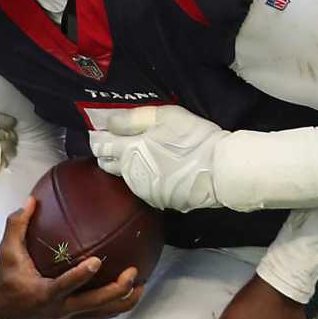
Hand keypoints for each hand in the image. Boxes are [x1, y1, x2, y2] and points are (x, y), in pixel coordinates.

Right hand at [0, 198, 143, 318]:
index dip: (80, 276)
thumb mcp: (7, 252)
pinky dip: (120, 304)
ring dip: (125, 300)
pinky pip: (102, 313)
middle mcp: (60, 308)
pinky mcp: (77, 317)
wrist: (4, 309)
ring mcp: (71, 315)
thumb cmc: (8, 278)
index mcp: (43, 293)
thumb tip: (31, 200)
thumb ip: (17, 225)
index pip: (64, 286)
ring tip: (142, 284)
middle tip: (132, 272)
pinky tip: (134, 290)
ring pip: (103, 312)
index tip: (97, 261)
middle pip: (94, 303)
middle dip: (116, 290)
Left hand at [88, 104, 225, 211]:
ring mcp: (143, 190)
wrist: (220, 171)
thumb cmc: (193, 138)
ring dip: (127, 168)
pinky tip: (159, 173)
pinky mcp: (158, 202)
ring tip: (141, 158)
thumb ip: (133, 118)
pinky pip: (144, 188)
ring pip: (125, 177)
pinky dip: (146, 180)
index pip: (100, 145)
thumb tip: (108, 122)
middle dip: (107, 154)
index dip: (97, 138)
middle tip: (117, 145)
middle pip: (107, 164)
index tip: (99, 133)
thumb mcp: (165, 116)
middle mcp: (131, 173)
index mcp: (129, 150)